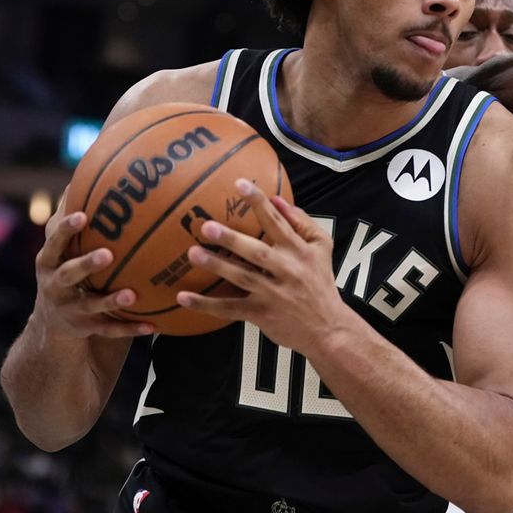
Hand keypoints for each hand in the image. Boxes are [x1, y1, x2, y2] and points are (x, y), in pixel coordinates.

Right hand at [31, 197, 152, 339]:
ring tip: (132, 295)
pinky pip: (109, 330)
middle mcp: (55, 285)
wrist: (53, 319)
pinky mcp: (86, 328)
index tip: (82, 215)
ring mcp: (70, 308)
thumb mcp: (60, 247)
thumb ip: (69, 216)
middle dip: (86, 264)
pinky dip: (129, 328)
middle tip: (108, 254)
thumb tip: (83, 172)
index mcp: (49, 262)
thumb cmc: (64, 268)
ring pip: (90, 305)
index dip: (66, 229)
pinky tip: (152, 326)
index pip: (54, 242)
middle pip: (68, 274)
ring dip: (111, 301)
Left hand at [176, 179, 345, 351]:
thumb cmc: (321, 283)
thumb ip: (302, 222)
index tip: (240, 184)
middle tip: (207, 227)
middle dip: (232, 240)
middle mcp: (286, 270)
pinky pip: (230, 308)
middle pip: (256, 253)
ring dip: (217, 266)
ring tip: (194, 254)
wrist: (328, 328)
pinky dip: (206, 304)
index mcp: (299, 251)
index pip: (277, 222)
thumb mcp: (322, 248)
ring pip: (242, 278)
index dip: (259, 203)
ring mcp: (272, 294)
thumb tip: (277, 200)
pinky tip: (184, 297)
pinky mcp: (260, 314)